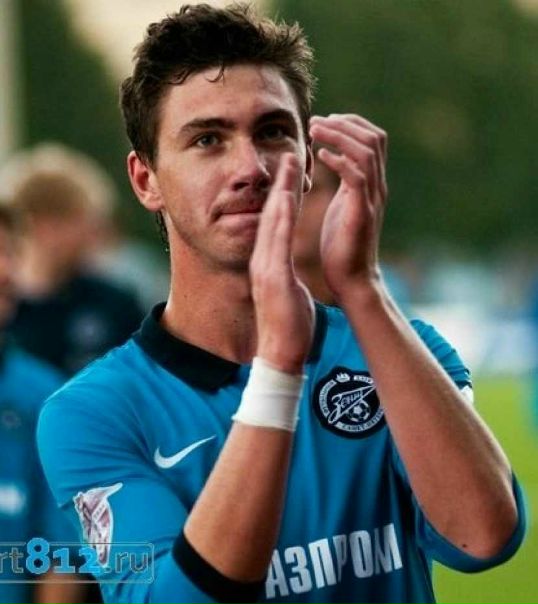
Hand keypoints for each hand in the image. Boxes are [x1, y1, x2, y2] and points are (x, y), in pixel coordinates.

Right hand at [250, 153, 314, 373]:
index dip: (282, 195)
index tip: (291, 172)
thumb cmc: (288, 325)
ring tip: (287, 163)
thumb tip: (287, 266)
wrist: (280, 354)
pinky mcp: (273, 278)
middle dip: (280, 184)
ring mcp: (265, 268)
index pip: (276, 223)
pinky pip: (277, 242)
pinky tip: (286, 198)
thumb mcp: (286, 291)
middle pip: (272, 215)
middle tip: (288, 154)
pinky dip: (281, 217)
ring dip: (279, 191)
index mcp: (269, 263)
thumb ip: (284, 273)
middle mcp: (263, 260)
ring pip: (272, 222)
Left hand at [309, 114, 387, 301]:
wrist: (351, 279)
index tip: (326, 121)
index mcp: (372, 184)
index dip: (351, 123)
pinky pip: (356, 177)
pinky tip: (320, 155)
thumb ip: (344, 180)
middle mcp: (377, 187)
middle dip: (345, 123)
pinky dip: (338, 161)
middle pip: (374, 138)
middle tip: (317, 122)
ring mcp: (372, 199)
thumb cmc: (341, 245)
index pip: (373, 139)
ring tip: (314, 131)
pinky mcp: (361, 213)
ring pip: (366, 152)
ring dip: (338, 136)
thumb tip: (334, 158)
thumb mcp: (343, 204)